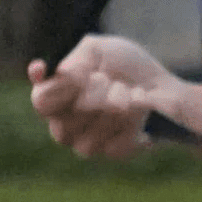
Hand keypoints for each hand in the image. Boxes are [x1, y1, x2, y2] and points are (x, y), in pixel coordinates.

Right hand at [26, 36, 179, 159]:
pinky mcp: (113, 152)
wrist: (160, 84)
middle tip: (107, 79)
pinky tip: (139, 107)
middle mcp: (64, 125)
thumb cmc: (124, 66)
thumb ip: (77, 59)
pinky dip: (130, 125)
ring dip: (113, 111)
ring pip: (86, 142)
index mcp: (55, 98)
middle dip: (91, 97)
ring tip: (130, 92)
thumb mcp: (99, 50)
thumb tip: (61, 74)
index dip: (54, 90)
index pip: (41, 101)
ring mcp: (87, 143)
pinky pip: (114, 148)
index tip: (73, 74)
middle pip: (63, 123)